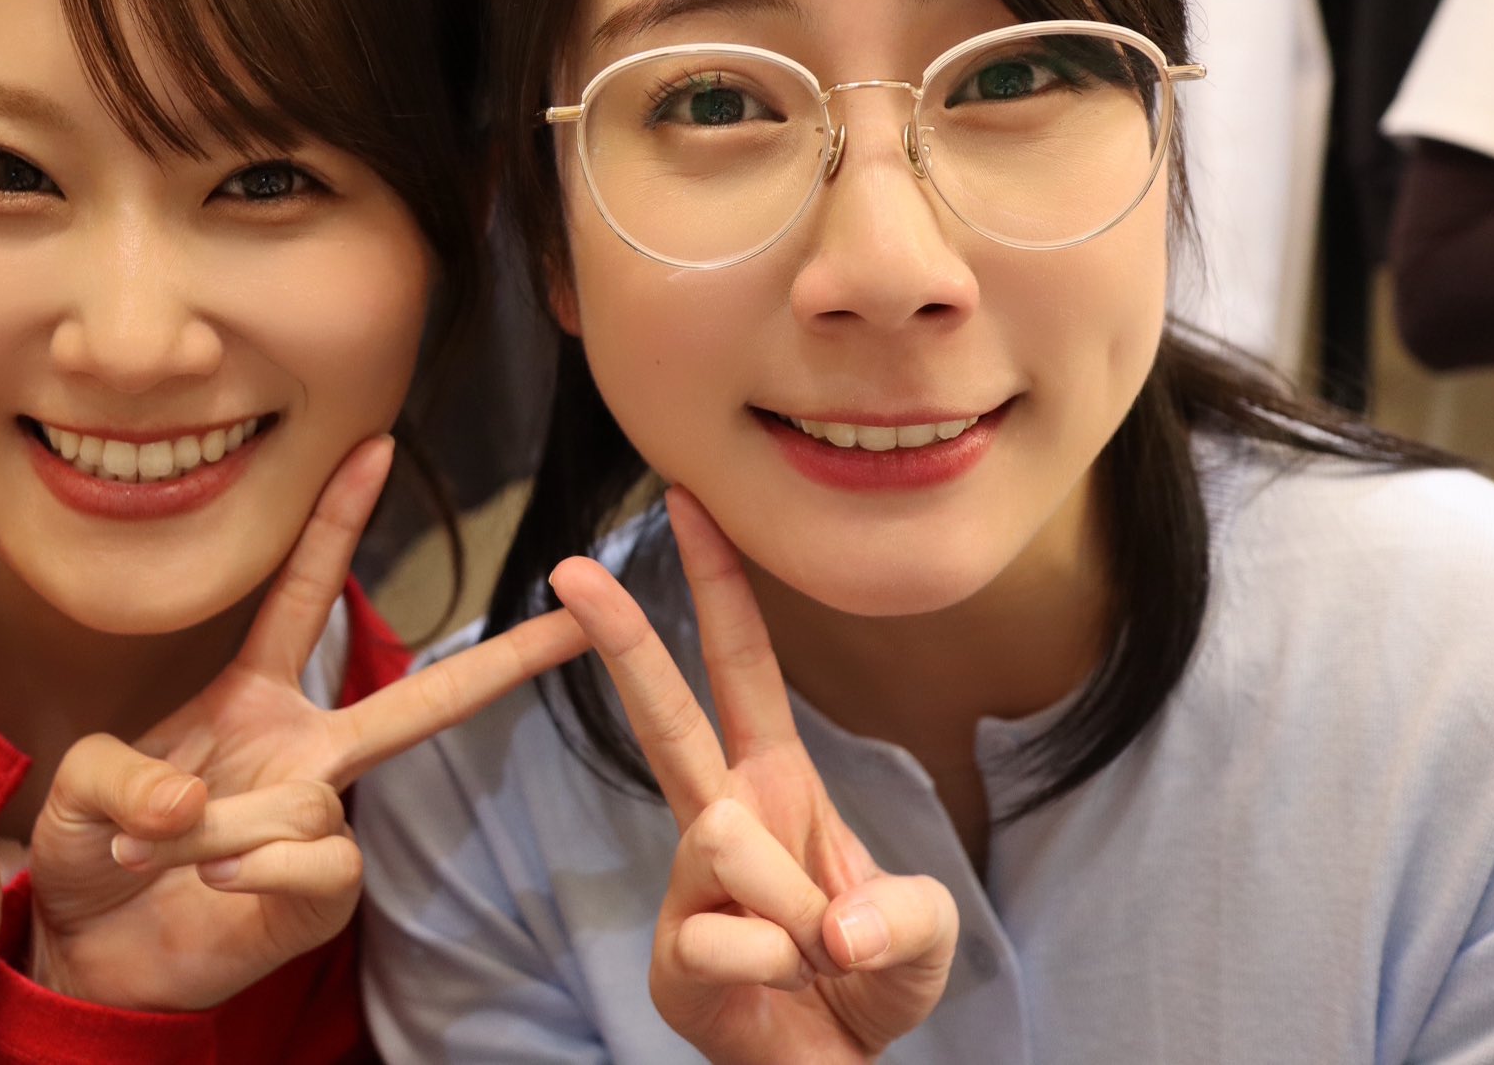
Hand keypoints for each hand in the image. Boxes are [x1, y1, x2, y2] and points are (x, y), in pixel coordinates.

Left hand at [28, 436, 589, 1011]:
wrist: (91, 955)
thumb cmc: (91, 853)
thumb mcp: (83, 785)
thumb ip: (126, 773)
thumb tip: (196, 805)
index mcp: (251, 700)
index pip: (302, 597)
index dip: (336, 524)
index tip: (375, 448)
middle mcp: (305, 753)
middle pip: (420, 704)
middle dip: (506, 661)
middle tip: (579, 618)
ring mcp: (321, 822)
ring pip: (309, 800)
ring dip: (217, 828)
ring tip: (153, 854)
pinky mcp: (324, 891)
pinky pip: (318, 860)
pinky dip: (254, 870)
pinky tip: (215, 884)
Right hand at [548, 487, 955, 1064]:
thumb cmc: (870, 980)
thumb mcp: (924, 936)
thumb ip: (905, 916)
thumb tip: (832, 928)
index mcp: (776, 781)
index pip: (742, 667)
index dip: (719, 585)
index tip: (690, 503)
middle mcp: (721, 818)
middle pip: (663, 715)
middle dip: (622, 638)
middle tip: (569, 570)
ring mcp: (686, 886)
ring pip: (723, 840)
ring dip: (798, 909)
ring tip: (818, 955)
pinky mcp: (670, 957)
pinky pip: (728, 940)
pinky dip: (781, 971)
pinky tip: (783, 991)